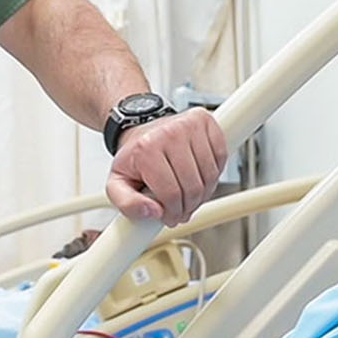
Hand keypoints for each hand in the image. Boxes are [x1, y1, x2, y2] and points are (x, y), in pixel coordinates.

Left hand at [105, 108, 226, 226]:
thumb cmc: (134, 158)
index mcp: (146, 149)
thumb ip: (128, 205)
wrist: (142, 129)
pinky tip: (201, 176)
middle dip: (189, 206)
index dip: (173, 213)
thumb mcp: (117, 184)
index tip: (171, 217)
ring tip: (191, 195)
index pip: (171, 193)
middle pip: (193, 186)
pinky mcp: (205, 120)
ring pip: (210, 174)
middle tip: (182, 210)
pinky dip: (215, 172)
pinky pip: (221, 156)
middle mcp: (169, 133)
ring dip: (204, 193)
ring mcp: (189, 125)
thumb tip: (153, 212)